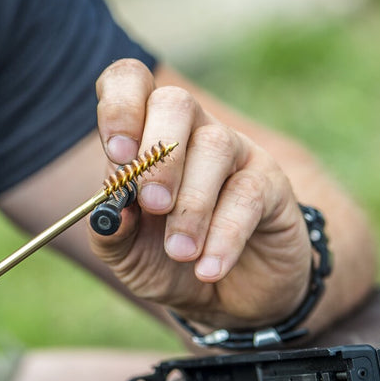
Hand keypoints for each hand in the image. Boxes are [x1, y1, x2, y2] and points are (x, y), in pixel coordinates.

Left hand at [90, 59, 313, 328]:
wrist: (224, 298)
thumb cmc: (165, 260)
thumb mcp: (126, 253)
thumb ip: (111, 230)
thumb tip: (110, 209)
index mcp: (143, 132)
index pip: (130, 82)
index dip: (120, 106)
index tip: (117, 153)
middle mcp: (189, 129)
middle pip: (174, 102)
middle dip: (159, 154)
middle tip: (152, 204)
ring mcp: (233, 150)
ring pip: (214, 146)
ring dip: (192, 204)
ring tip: (180, 252)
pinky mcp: (269, 182)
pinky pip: (248, 194)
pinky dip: (224, 236)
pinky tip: (207, 269)